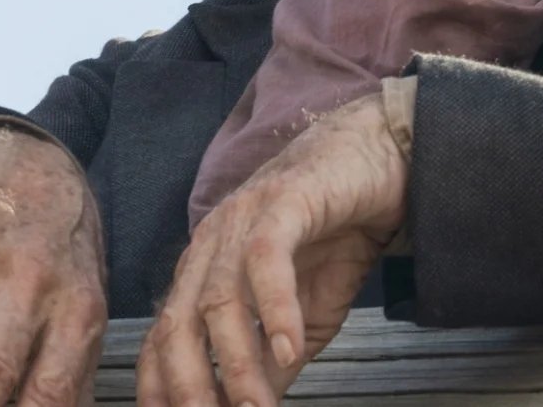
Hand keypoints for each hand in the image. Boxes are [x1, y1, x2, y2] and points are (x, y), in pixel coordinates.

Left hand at [137, 93, 407, 406]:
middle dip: (188, 386)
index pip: (164, 338)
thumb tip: (252, 404)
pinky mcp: (282, 201)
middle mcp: (211, 245)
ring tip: (257, 405)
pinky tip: (289, 348)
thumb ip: (274, 357)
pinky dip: (273, 309)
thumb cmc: (339, 235)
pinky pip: (265, 260)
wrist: (381, 160)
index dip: (161, 389)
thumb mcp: (305, 315)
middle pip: (177, 325)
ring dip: (236, 362)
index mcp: (205, 270)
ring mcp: (242, 219)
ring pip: (219, 300)